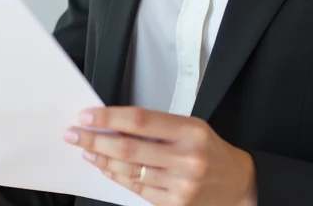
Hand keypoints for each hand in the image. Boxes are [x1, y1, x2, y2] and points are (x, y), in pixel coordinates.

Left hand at [64, 107, 256, 205]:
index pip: (140, 120)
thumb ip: (154, 125)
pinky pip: (136, 189)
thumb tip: (112, 123)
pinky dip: (117, 177)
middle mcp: (187, 158)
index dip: (109, 117)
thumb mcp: (189, 126)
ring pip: (129, 171)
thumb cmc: (208, 149)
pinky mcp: (175, 204)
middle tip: (74, 134)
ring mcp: (181, 185)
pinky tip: (106, 167)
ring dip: (102, 160)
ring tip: (86, 150)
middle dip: (95, 140)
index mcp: (190, 131)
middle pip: (128, 148)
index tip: (87, 115)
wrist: (238, 182)